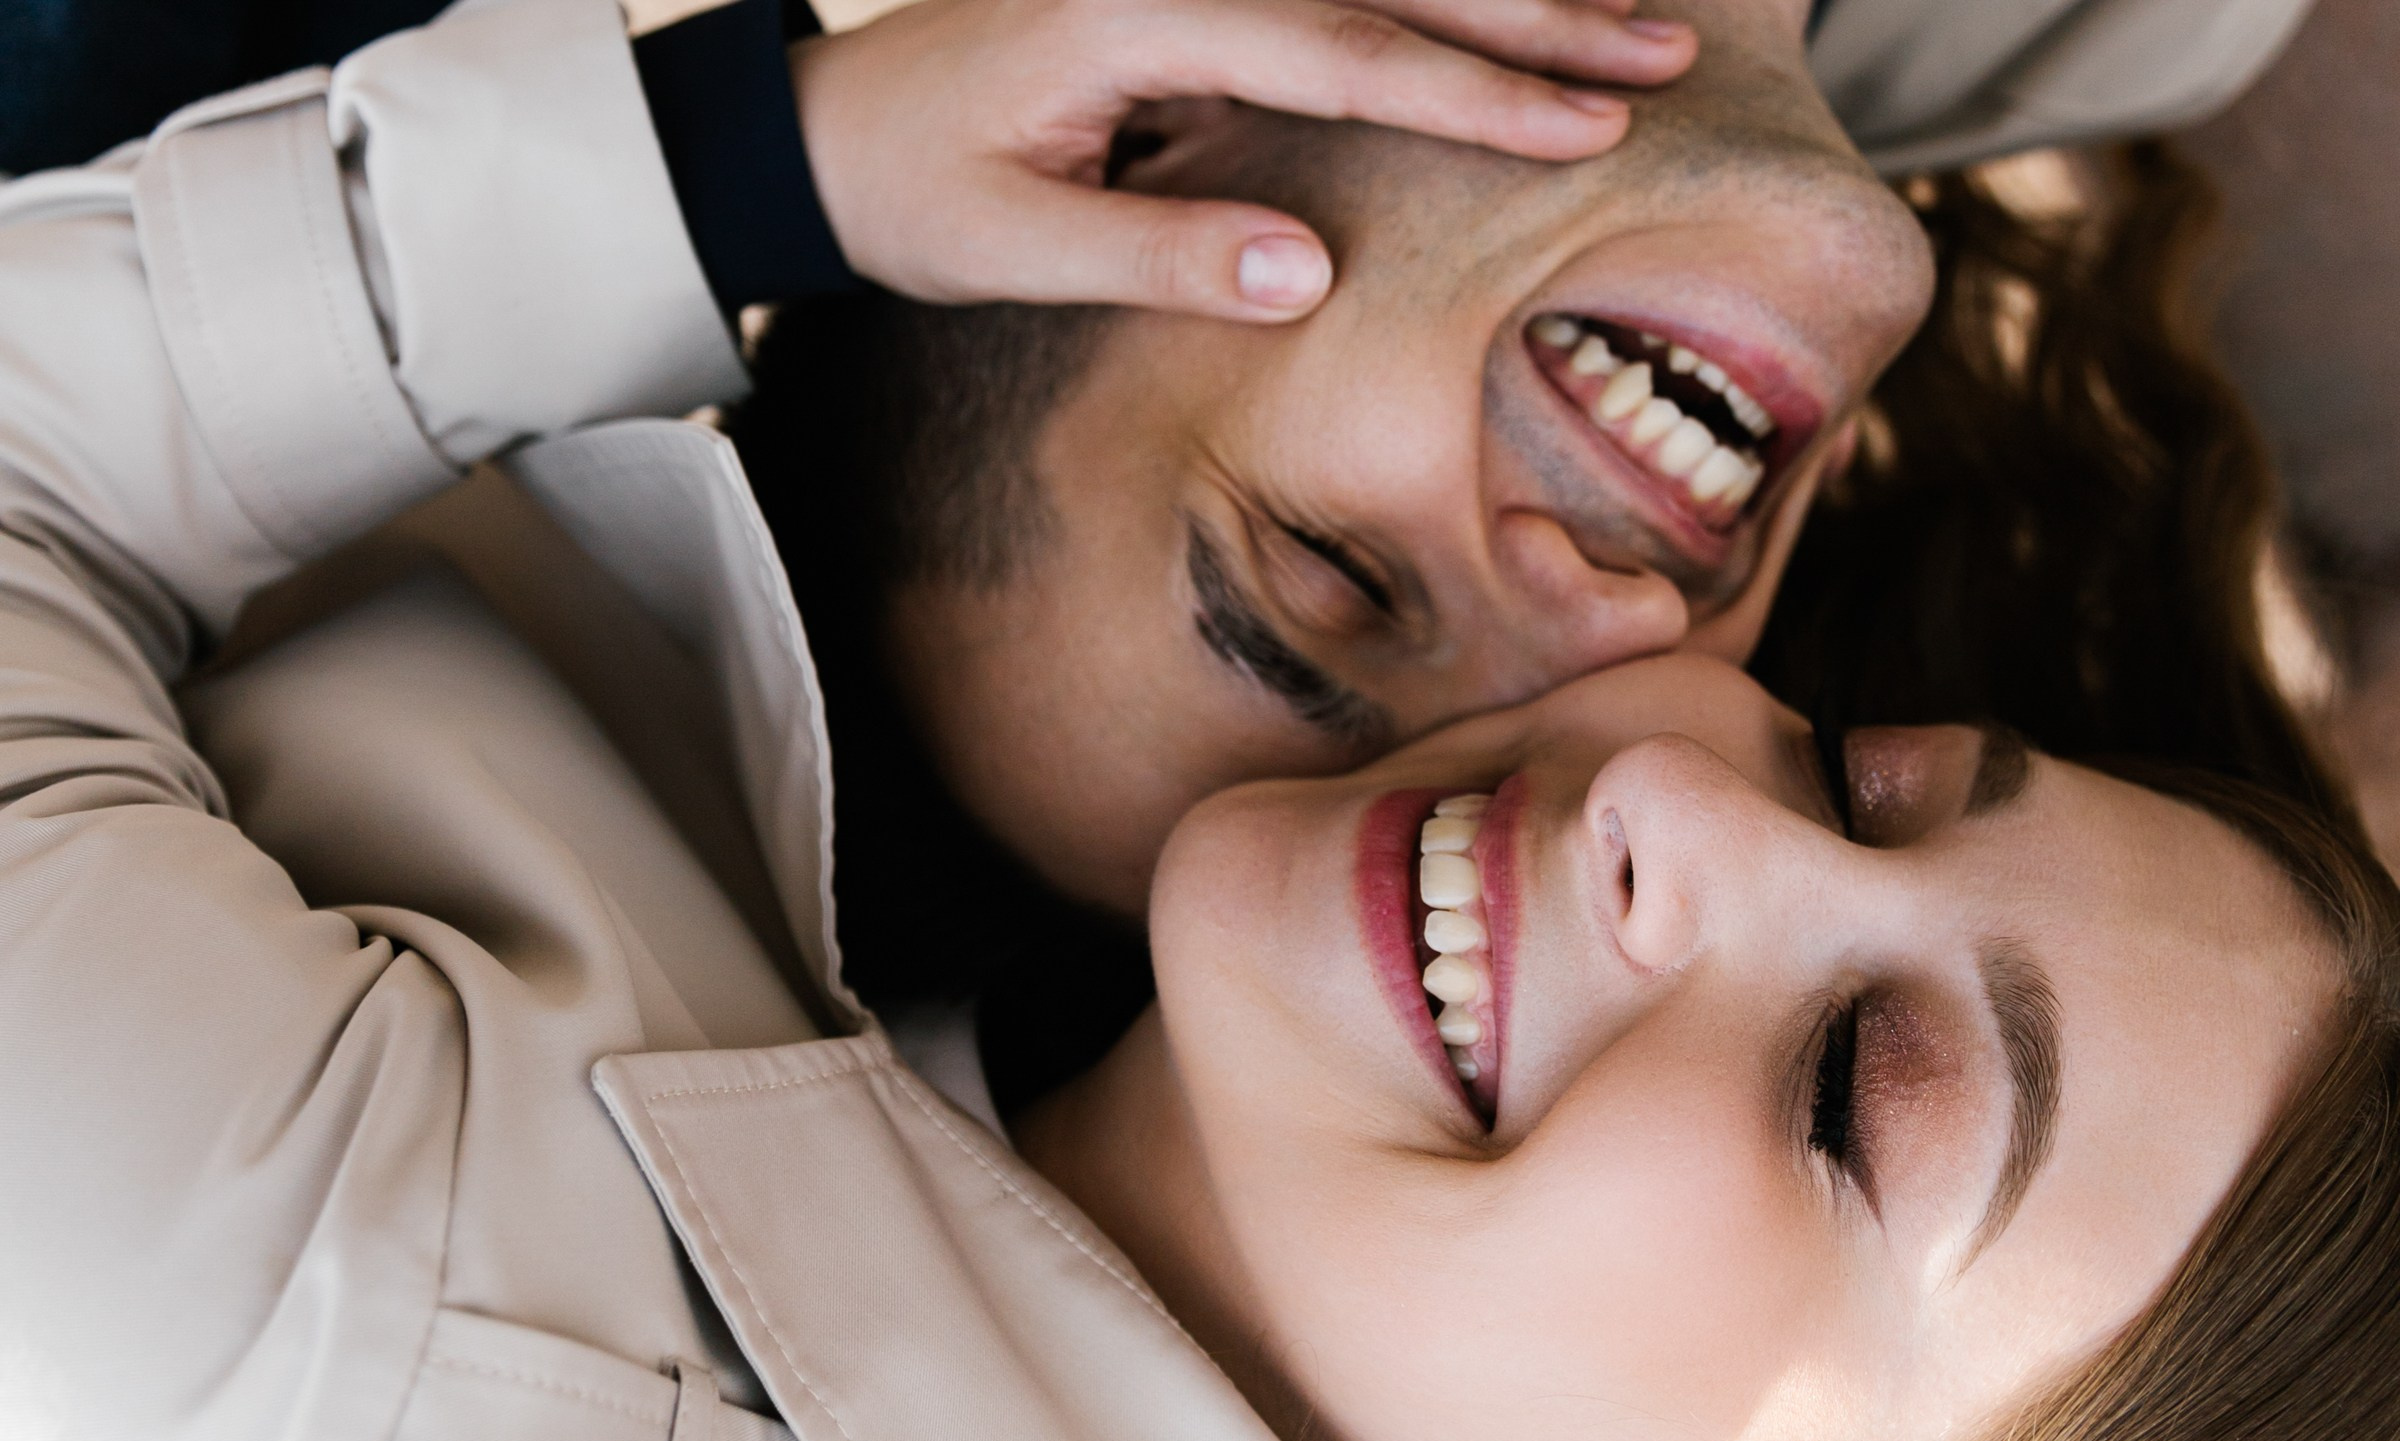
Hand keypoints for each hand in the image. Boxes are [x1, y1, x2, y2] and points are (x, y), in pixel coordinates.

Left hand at [793, 0, 1695, 319]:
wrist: (818, 132)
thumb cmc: (908, 191)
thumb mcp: (1010, 248)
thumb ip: (1159, 255)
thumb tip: (1310, 274)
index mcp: (1134, 10)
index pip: (1340, 47)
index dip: (1470, 88)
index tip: (1584, 125)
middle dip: (1534, 13)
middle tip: (1663, 46)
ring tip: (1631, 10)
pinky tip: (1501, 2)